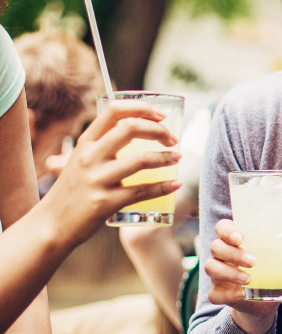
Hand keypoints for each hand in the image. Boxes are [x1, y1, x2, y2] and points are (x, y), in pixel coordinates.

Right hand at [40, 101, 180, 248]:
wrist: (51, 225)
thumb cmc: (73, 190)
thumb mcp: (80, 161)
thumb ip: (103, 146)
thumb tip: (138, 131)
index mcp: (86, 142)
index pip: (115, 110)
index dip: (142, 108)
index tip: (162, 115)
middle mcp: (89, 156)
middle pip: (131, 128)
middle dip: (159, 130)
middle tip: (173, 139)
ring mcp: (96, 179)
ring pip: (141, 159)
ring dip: (166, 158)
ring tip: (178, 158)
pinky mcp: (104, 202)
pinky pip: (142, 191)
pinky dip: (164, 186)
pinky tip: (176, 183)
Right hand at [206, 219, 281, 333]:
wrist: (267, 298)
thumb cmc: (274, 268)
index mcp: (237, 239)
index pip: (223, 227)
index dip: (227, 230)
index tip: (242, 237)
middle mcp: (223, 254)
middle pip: (216, 247)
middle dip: (233, 253)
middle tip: (254, 261)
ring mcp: (218, 274)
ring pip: (211, 268)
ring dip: (229, 273)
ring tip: (250, 279)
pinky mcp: (219, 293)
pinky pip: (214, 294)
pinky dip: (225, 294)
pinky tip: (240, 295)